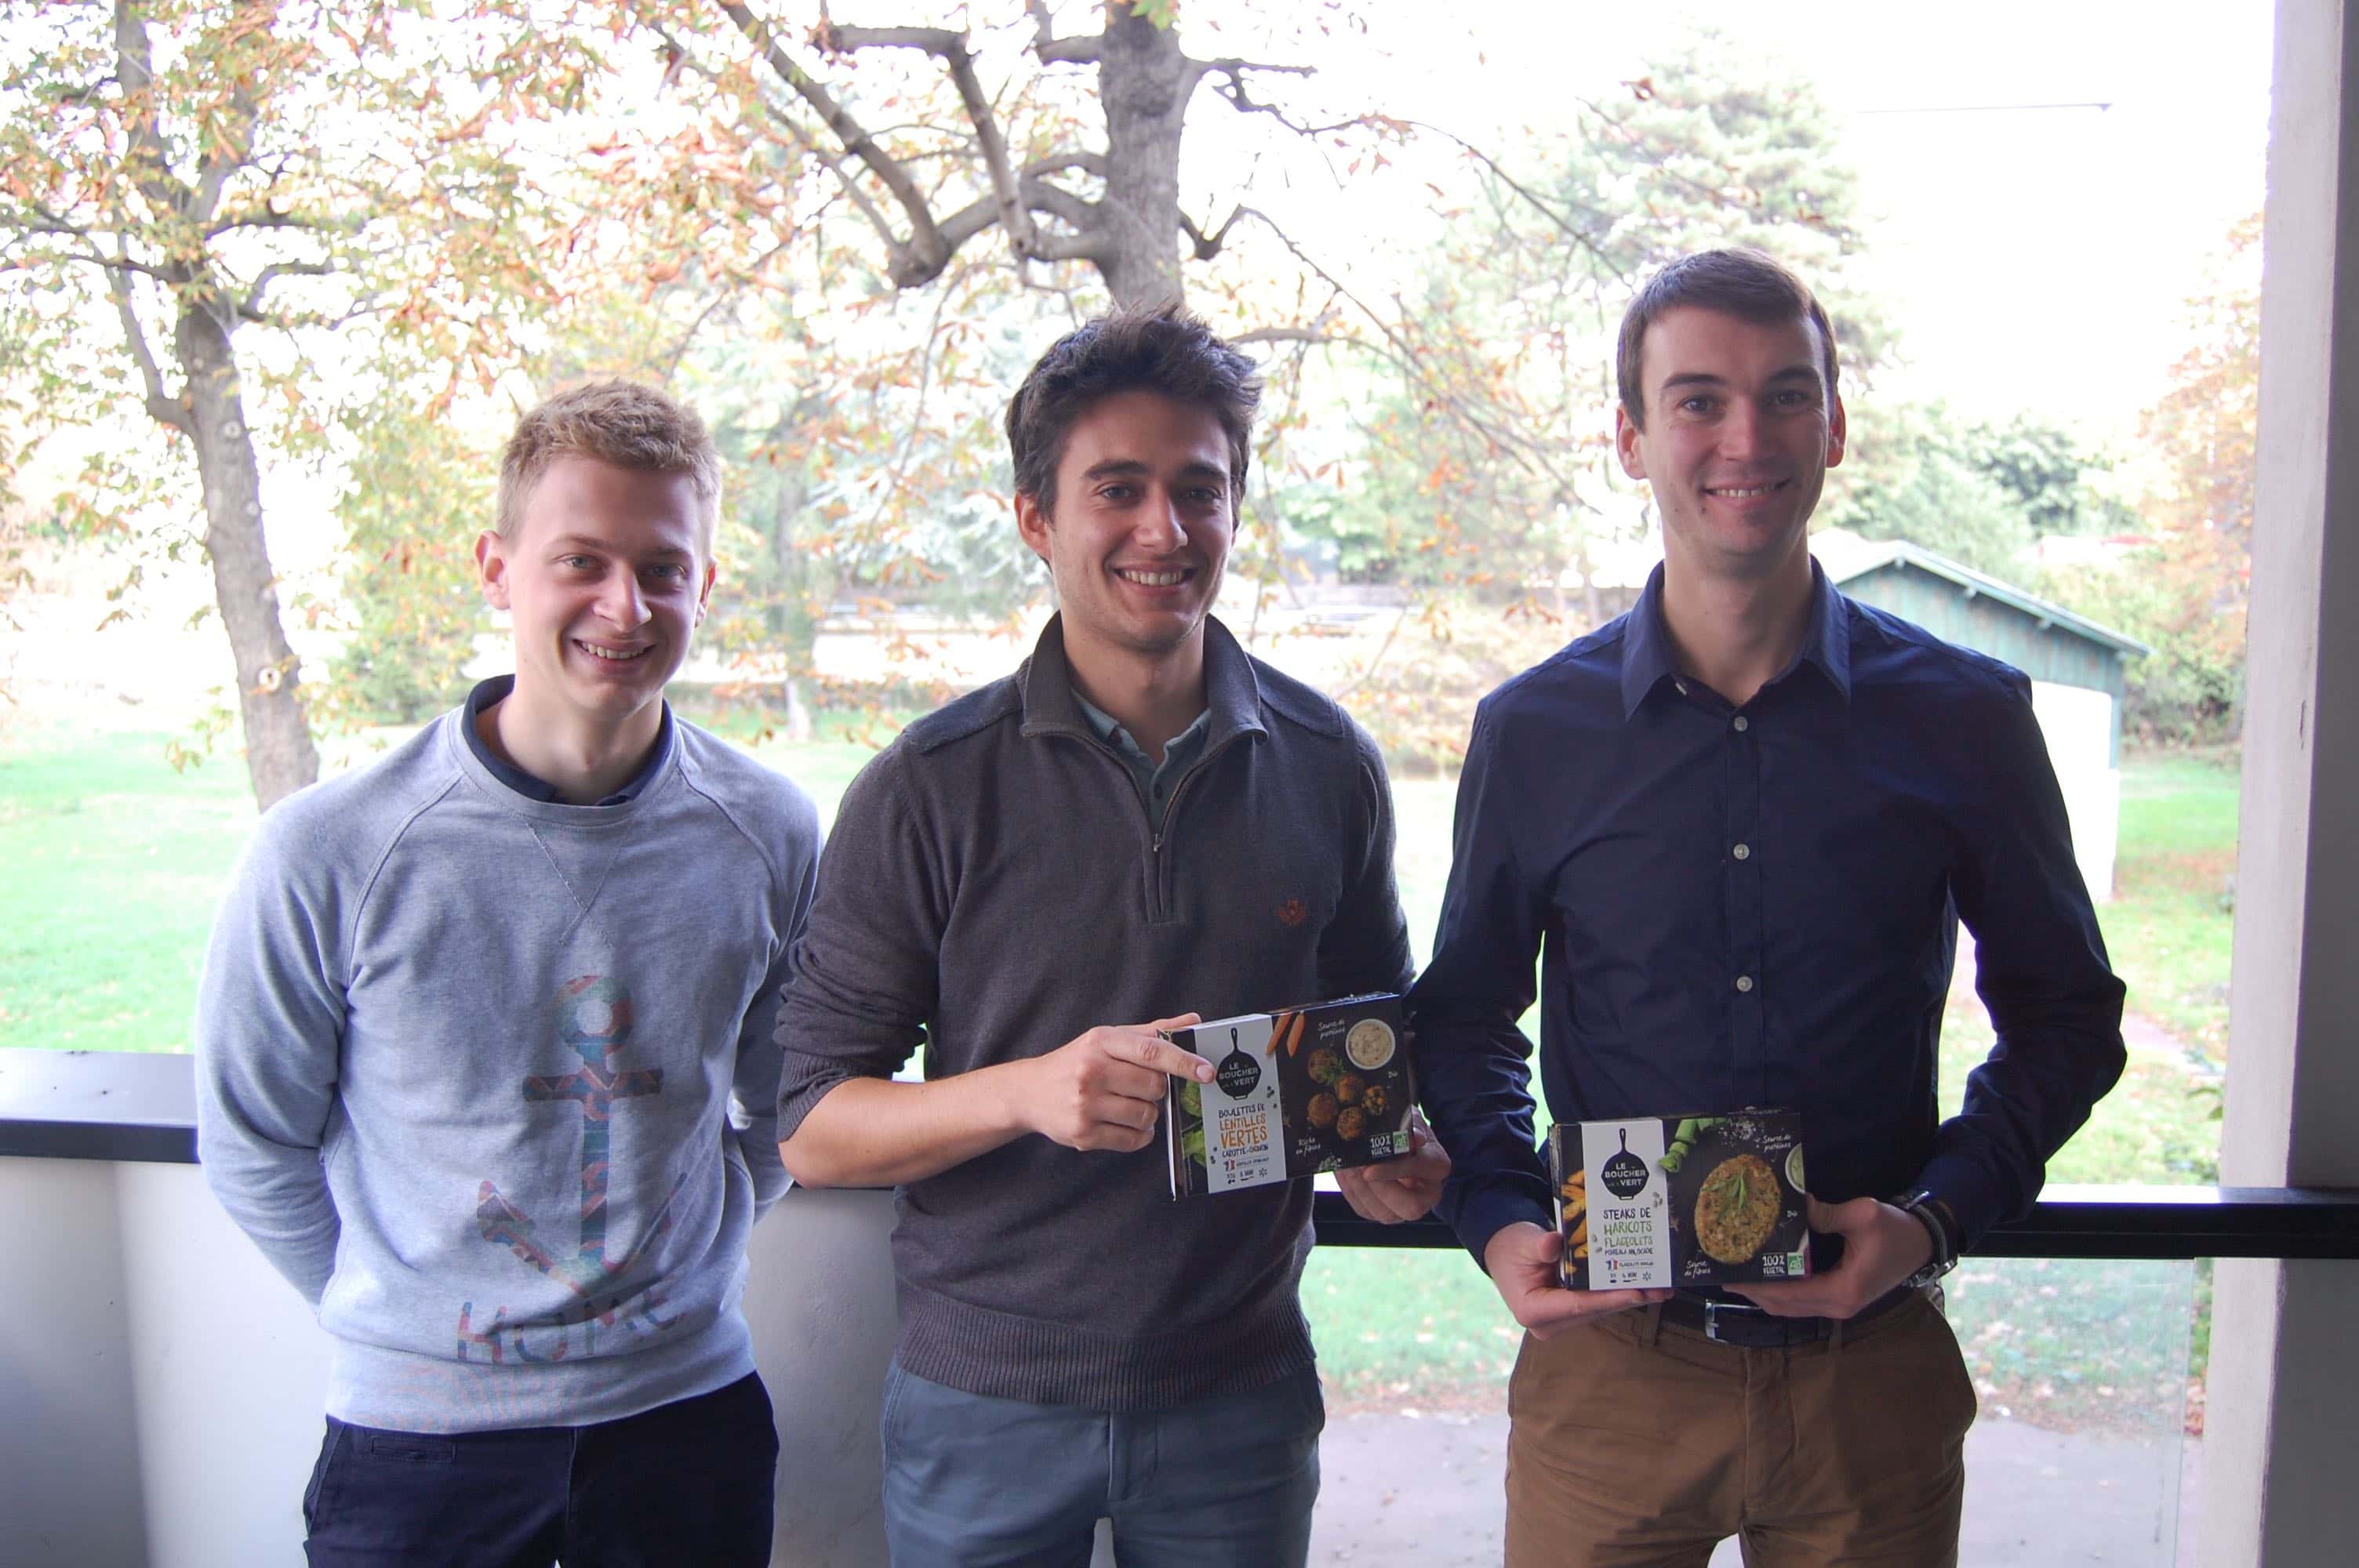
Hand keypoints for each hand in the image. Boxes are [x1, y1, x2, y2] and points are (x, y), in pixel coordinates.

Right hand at [1017, 1014, 1209, 1152]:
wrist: (1028, 1092)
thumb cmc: (1076, 1062)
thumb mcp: (1108, 1039)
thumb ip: (1152, 1032)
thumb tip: (1193, 1022)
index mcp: (1101, 1042)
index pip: (1151, 1050)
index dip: (1183, 1061)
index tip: (1207, 1072)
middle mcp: (1091, 1071)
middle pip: (1153, 1086)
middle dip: (1158, 1090)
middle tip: (1143, 1088)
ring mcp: (1085, 1105)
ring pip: (1146, 1116)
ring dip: (1147, 1114)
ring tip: (1127, 1105)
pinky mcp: (1083, 1134)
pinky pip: (1132, 1140)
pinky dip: (1139, 1135)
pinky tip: (1124, 1123)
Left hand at [1335, 1112, 1450, 1222]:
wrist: (1397, 1143)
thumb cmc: (1405, 1131)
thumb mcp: (1410, 1119)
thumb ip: (1413, 1125)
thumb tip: (1414, 1138)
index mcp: (1437, 1167)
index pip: (1420, 1171)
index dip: (1394, 1171)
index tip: (1369, 1169)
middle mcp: (1427, 1195)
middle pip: (1411, 1207)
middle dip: (1379, 1189)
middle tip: (1356, 1168)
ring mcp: (1405, 1208)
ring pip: (1384, 1213)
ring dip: (1359, 1189)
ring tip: (1346, 1166)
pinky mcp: (1383, 1213)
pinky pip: (1365, 1210)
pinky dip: (1350, 1191)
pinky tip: (1343, 1172)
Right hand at [1482, 1221, 1671, 1339]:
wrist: (1504, 1252)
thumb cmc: (1512, 1247)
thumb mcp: (1523, 1242)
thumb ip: (1540, 1246)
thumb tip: (1554, 1243)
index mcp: (1533, 1310)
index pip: (1577, 1304)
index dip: (1608, 1299)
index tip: (1636, 1292)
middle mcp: (1549, 1323)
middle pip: (1594, 1310)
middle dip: (1628, 1298)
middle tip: (1661, 1289)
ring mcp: (1562, 1320)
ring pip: (1601, 1308)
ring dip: (1629, 1297)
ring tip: (1661, 1287)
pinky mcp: (1572, 1312)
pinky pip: (1599, 1303)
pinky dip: (1619, 1293)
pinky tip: (1644, 1285)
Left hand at [1727, 1196, 1931, 1318]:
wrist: (1922, 1243)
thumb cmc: (1895, 1230)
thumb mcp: (1864, 1215)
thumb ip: (1827, 1214)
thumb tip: (1795, 1205)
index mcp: (1844, 1290)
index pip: (1790, 1294)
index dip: (1759, 1286)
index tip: (1731, 1275)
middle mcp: (1839, 1305)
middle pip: (1784, 1306)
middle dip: (1753, 1292)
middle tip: (1724, 1273)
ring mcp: (1839, 1305)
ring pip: (1791, 1307)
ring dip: (1764, 1293)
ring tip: (1737, 1273)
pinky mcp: (1839, 1298)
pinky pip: (1801, 1301)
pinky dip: (1780, 1291)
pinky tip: (1765, 1274)